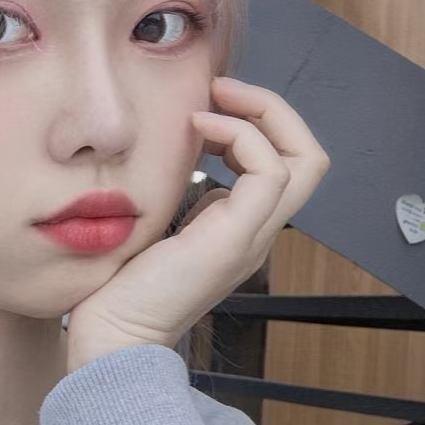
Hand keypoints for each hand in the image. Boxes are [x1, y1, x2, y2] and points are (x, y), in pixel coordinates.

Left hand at [64, 77, 329, 372]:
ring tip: (212, 104)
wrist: (114, 335)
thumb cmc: (123, 285)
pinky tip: (198, 130)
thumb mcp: (162, 226)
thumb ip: (186, 198)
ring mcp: (253, 236)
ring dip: (262, 113)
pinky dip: (240, 136)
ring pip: (306, 158)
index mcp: (243, 227)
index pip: (286, 164)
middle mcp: (259, 230)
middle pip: (310, 156)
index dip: (258, 124)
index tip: (208, 108)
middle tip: (222, 89)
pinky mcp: (236, 238)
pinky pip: (269, 171)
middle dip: (273, 108)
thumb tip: (194, 160)